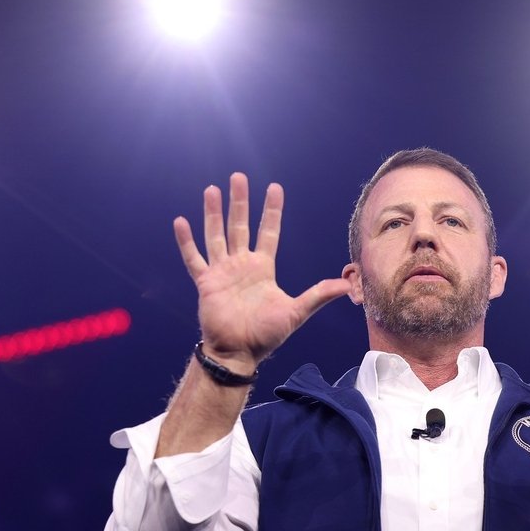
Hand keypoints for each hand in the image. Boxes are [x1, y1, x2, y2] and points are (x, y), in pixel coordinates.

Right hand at [174, 173, 349, 372]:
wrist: (238, 353)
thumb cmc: (266, 335)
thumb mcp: (296, 312)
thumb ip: (319, 295)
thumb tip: (348, 286)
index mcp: (262, 268)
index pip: (268, 232)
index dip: (271, 210)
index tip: (274, 188)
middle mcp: (241, 265)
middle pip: (239, 226)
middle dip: (239, 202)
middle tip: (238, 177)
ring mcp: (222, 272)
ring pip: (216, 235)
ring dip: (213, 213)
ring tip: (211, 190)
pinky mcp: (205, 283)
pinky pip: (194, 258)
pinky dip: (186, 241)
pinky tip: (181, 221)